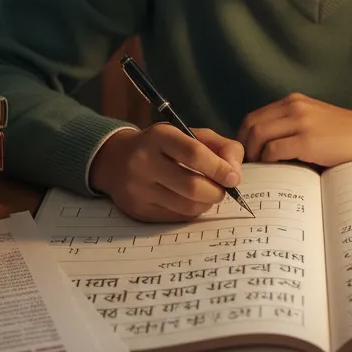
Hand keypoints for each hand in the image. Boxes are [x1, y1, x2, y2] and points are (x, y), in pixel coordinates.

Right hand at [89, 124, 243, 221]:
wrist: (116, 160)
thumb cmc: (163, 145)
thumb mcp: (190, 134)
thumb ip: (220, 147)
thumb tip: (235, 174)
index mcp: (160, 137)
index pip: (194, 154)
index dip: (219, 168)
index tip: (234, 178)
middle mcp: (144, 162)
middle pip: (192, 186)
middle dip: (217, 191)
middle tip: (223, 189)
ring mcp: (138, 189)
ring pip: (186, 206)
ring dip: (207, 203)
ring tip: (208, 194)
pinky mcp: (138, 211)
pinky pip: (177, 217)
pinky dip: (192, 211)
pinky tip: (190, 200)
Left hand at [237, 93, 351, 166]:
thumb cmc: (347, 135)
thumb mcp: (315, 121)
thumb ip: (291, 127)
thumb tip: (265, 150)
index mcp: (294, 101)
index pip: (254, 116)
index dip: (244, 137)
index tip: (246, 155)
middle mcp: (294, 107)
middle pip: (251, 124)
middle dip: (244, 147)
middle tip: (247, 166)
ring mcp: (300, 122)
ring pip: (258, 135)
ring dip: (253, 155)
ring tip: (258, 170)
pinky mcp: (308, 140)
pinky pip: (274, 150)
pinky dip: (268, 161)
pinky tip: (274, 170)